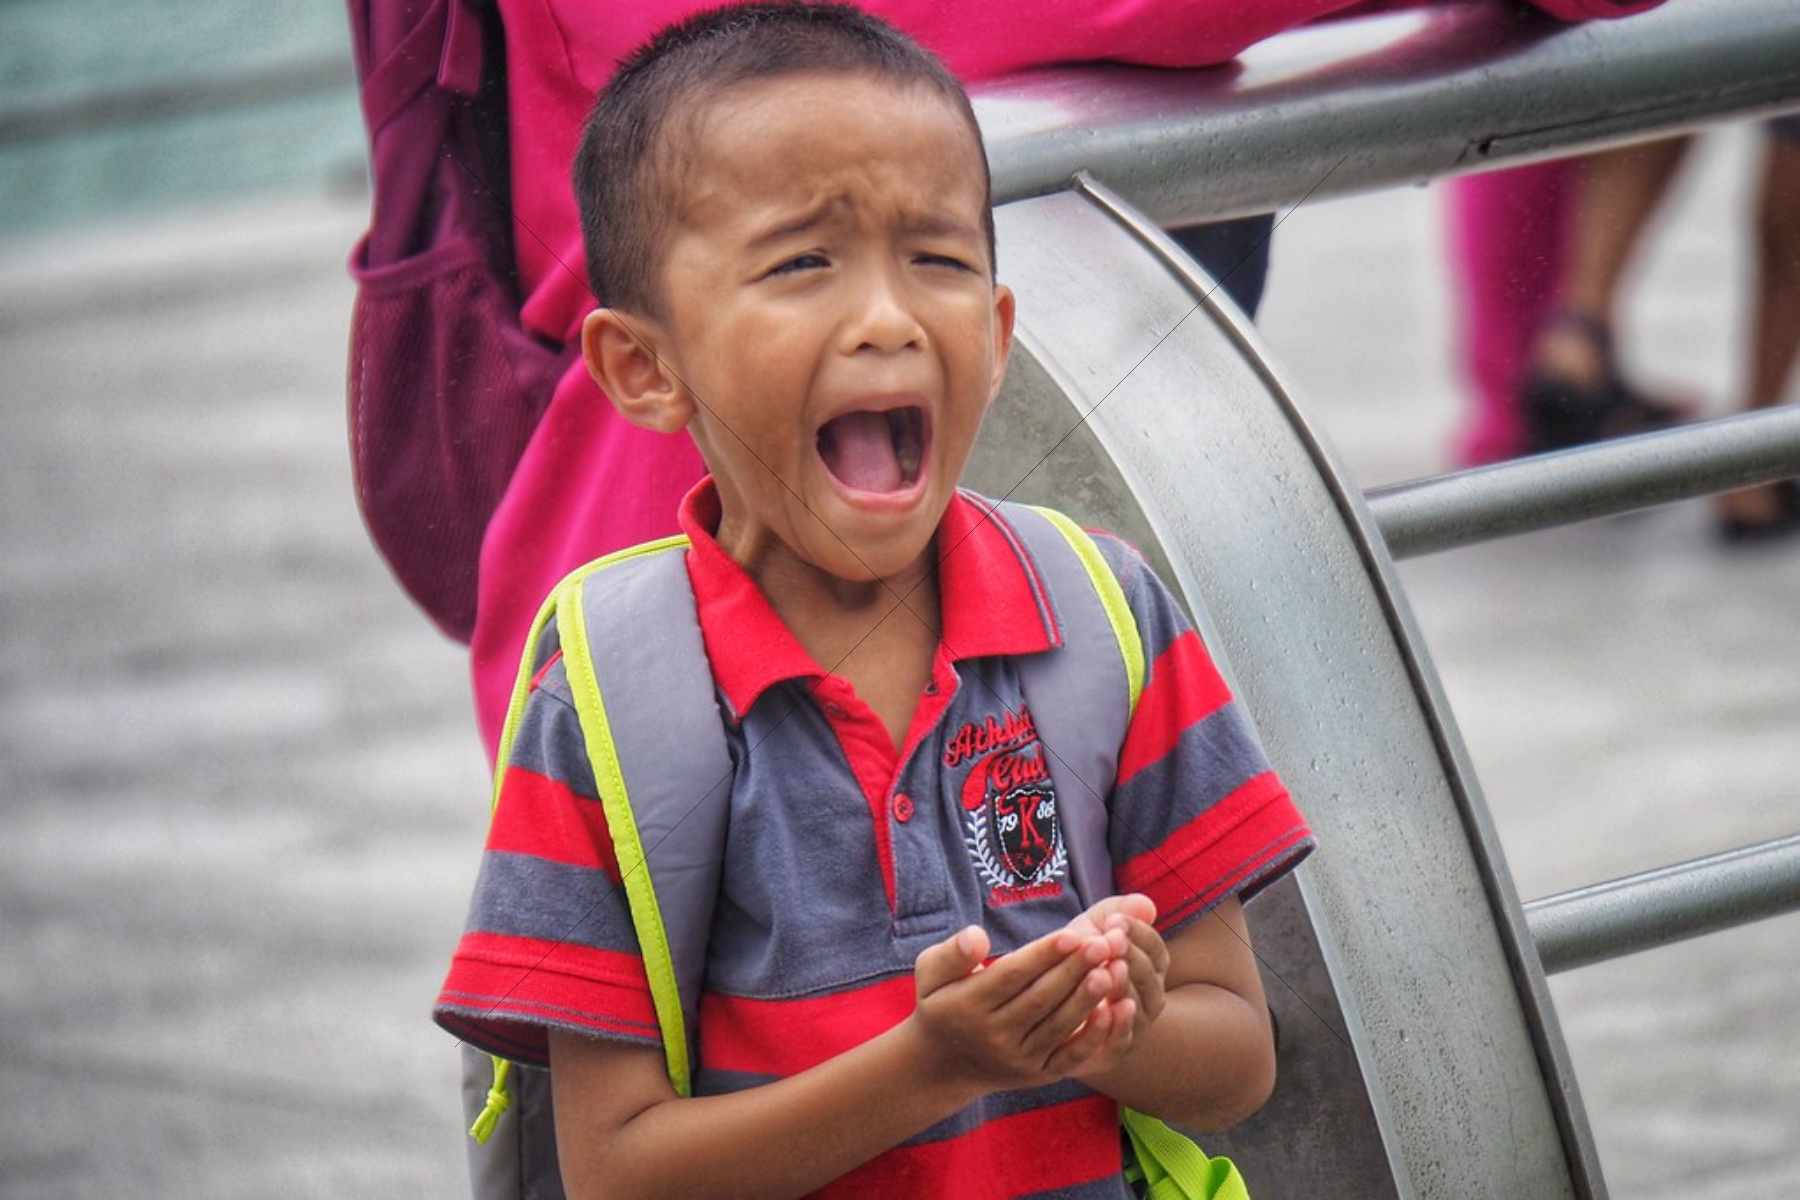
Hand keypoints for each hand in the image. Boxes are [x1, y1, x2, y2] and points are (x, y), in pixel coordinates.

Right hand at [908, 924, 1127, 1093]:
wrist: (943, 1066)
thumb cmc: (942, 1004)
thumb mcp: (931, 973)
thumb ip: (952, 953)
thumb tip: (978, 936)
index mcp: (967, 1006)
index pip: (1012, 976)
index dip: (1043, 955)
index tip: (1072, 933)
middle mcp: (992, 1036)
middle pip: (1040, 999)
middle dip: (1074, 970)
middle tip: (1105, 944)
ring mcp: (1017, 1059)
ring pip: (1059, 1025)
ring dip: (1089, 997)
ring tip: (1114, 968)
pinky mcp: (1038, 1075)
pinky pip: (1070, 1056)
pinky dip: (1095, 1035)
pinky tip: (1117, 1009)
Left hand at [1057, 895, 1168, 1076]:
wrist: (1056, 1009)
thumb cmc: (1080, 959)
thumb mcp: (1096, 930)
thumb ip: (1117, 912)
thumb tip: (1146, 905)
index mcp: (1151, 966)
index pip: (1154, 948)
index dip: (1137, 933)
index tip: (1114, 920)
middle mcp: (1150, 997)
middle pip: (1146, 974)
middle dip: (1128, 955)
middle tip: (1109, 941)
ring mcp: (1135, 1026)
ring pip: (1135, 1006)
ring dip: (1122, 987)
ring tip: (1106, 971)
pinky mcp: (1113, 1052)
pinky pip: (1121, 1041)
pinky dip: (1116, 1027)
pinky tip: (1104, 1009)